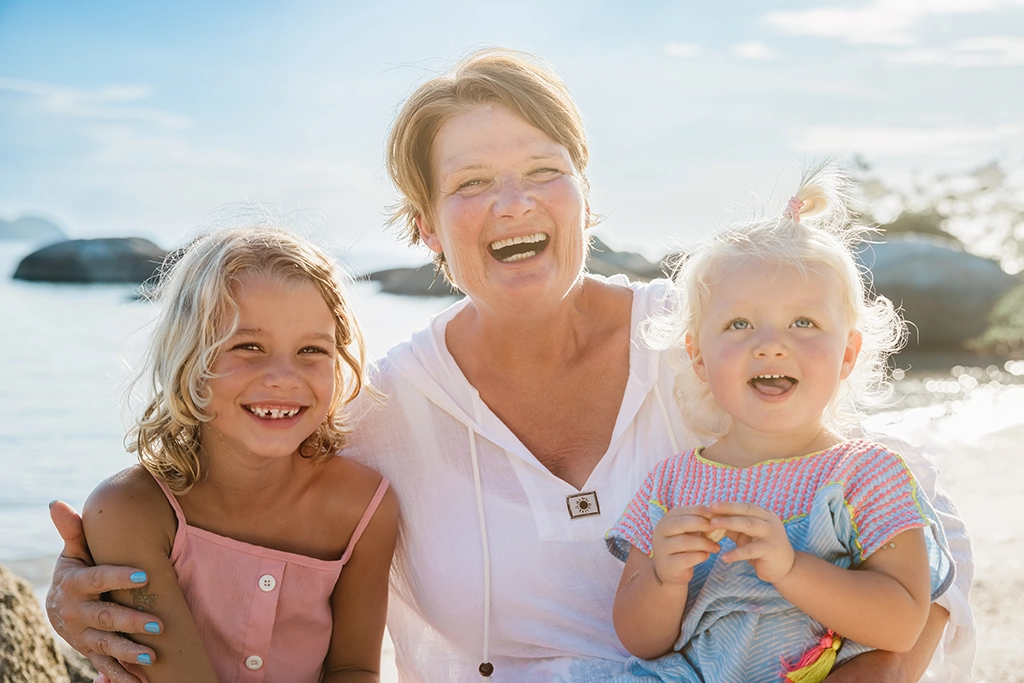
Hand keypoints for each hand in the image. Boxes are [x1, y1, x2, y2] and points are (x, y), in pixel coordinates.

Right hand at [46, 500, 160, 682]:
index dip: (119, 577)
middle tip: (158, 625)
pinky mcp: (90, 651)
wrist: (58, 607)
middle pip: (105, 618)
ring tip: (152, 657)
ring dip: (128, 653)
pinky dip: (121, 676)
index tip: (144, 575)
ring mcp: (83, 635)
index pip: (98, 579)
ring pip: (106, 645)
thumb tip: (56, 503)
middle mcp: (78, 613)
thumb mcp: (73, 552)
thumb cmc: (77, 570)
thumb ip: (73, 531)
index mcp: (75, 584)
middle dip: (130, 622)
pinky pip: (105, 665)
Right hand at [651, 505, 720, 585]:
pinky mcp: (668, 565)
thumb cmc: (681, 548)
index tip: (713, 513)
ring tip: (716, 547)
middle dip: (700, 523)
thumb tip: (715, 514)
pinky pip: (686, 558)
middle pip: (680, 524)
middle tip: (714, 528)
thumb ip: (696, 524)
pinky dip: (700, 556)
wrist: (669, 571)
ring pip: (684, 541)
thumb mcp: (687, 533)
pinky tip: (707, 555)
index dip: (697, 510)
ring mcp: (662, 549)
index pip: (680, 511)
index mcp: (665, 521)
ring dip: (704, 543)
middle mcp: (660, 533)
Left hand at [709, 501, 794, 583]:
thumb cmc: (761, 548)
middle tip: (709, 508)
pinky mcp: (770, 549)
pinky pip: (750, 550)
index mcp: (764, 514)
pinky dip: (736, 553)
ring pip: (748, 525)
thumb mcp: (746, 535)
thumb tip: (711, 519)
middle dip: (726, 509)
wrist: (785, 567)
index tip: (709, 504)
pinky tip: (724, 557)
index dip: (727, 505)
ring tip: (712, 525)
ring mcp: (771, 534)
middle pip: (745, 511)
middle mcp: (769, 520)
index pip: (743, 506)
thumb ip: (733, 527)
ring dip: (728, 523)